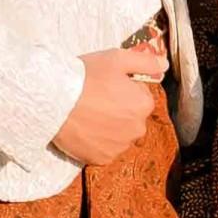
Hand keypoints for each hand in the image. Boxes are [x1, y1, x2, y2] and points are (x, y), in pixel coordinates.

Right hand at [53, 44, 165, 164]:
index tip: (106, 85)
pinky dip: (97, 142)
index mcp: (144, 105)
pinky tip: (84, 129)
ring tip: (88, 114)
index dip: (123, 89)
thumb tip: (164, 65)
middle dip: (118, 110)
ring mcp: (119, 147)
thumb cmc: (86, 76)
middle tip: (95, 99)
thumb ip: (145, 61)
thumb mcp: (117, 58)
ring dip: (108, 127)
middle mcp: (137, 130)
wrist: (53, 101)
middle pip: (131, 118)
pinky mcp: (100, 159)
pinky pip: (104, 150)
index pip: (140, 96)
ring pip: (118, 135)